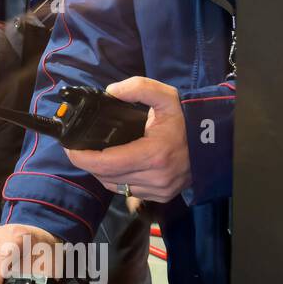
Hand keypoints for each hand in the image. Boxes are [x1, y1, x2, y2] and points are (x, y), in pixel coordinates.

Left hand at [65, 76, 190, 202]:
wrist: (213, 142)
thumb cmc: (186, 120)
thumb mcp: (165, 96)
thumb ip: (138, 88)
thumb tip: (111, 91)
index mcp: (153, 154)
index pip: (105, 163)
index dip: (82, 157)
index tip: (69, 148)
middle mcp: (156, 177)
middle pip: (106, 176)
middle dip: (88, 163)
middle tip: (78, 148)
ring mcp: (160, 190)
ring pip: (115, 186)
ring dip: (101, 172)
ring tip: (94, 155)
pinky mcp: (162, 196)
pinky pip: (128, 191)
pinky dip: (117, 179)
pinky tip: (114, 165)